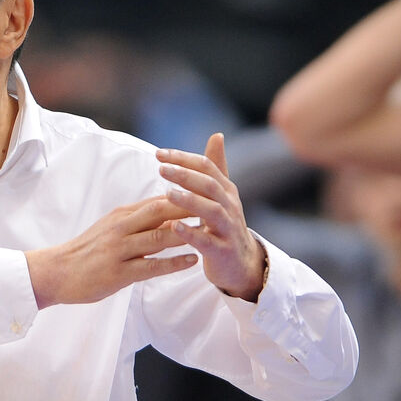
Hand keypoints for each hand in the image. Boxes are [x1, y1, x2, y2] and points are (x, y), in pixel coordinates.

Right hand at [26, 197, 197, 308]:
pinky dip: (173, 263)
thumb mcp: (113, 227)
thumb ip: (139, 219)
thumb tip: (167, 209)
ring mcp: (120, 250)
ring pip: (159, 237)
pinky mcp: (118, 273)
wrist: (56, 271)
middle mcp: (122, 227)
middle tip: (218, 205)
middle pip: (162, 211)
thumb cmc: (89, 250)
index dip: (187, 195)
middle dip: (191, 206)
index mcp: (123, 215)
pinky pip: (151, 266)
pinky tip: (192, 261)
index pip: (159, 199)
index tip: (211, 193)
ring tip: (211, 231)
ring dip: (187, 233)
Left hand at [157, 133, 266, 301]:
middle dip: (185, 175)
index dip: (183, 158)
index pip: (206, 166)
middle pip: (209, 185)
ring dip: (189, 201)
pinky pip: (208, 241)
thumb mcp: (222, 195)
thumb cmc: (224, 226)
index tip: (158, 154)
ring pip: (211, 210)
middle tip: (161, 169)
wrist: (241, 264)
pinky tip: (175, 227)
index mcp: (226, 190)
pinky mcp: (224, 251)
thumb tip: (217, 135)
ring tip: (167, 193)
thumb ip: (216, 167)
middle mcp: (230, 206)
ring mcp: (229, 229)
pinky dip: (192, 234)